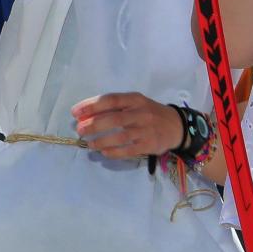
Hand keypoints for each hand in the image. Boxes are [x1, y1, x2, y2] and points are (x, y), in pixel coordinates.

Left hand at [70, 92, 185, 157]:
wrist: (177, 126)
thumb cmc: (150, 113)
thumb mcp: (136, 103)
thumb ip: (115, 107)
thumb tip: (86, 115)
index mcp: (135, 99)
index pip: (110, 100)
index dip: (91, 106)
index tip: (75, 113)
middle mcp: (141, 113)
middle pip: (114, 119)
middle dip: (94, 124)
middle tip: (80, 130)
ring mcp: (146, 130)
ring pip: (120, 136)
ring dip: (101, 140)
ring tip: (89, 144)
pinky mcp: (149, 145)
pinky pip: (128, 150)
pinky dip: (114, 152)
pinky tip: (104, 152)